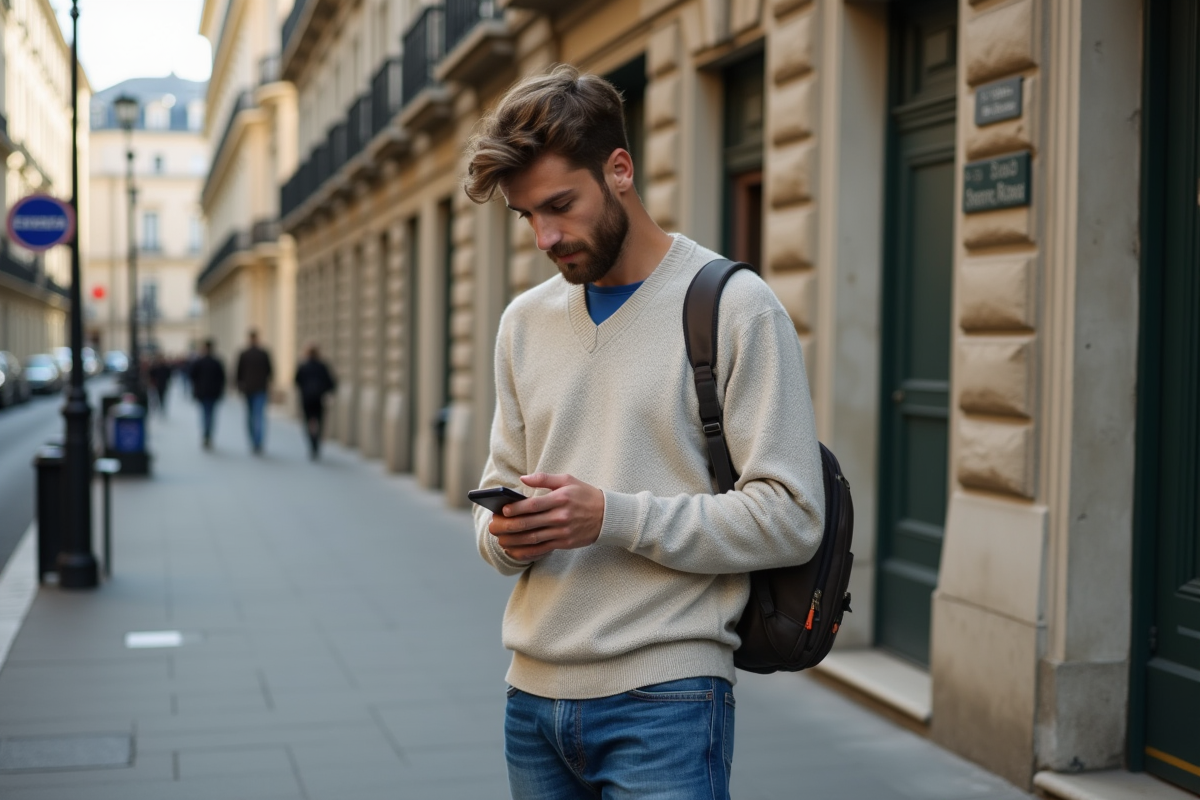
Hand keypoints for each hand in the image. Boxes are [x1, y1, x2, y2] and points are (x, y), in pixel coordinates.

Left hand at [488, 473, 604, 561]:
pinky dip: (526, 552)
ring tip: (500, 539)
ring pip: (533, 538)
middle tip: (494, 526)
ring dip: (513, 540)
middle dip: (508, 526)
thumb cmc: (585, 495)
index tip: (502, 509)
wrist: (608, 516)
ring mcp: (562, 532)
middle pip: (529, 523)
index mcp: (560, 498)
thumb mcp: (568, 480)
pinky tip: (514, 551)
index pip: (533, 505)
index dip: (516, 508)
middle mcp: (561, 516)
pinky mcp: (564, 543)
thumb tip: (523, 478)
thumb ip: (544, 478)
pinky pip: (541, 549)